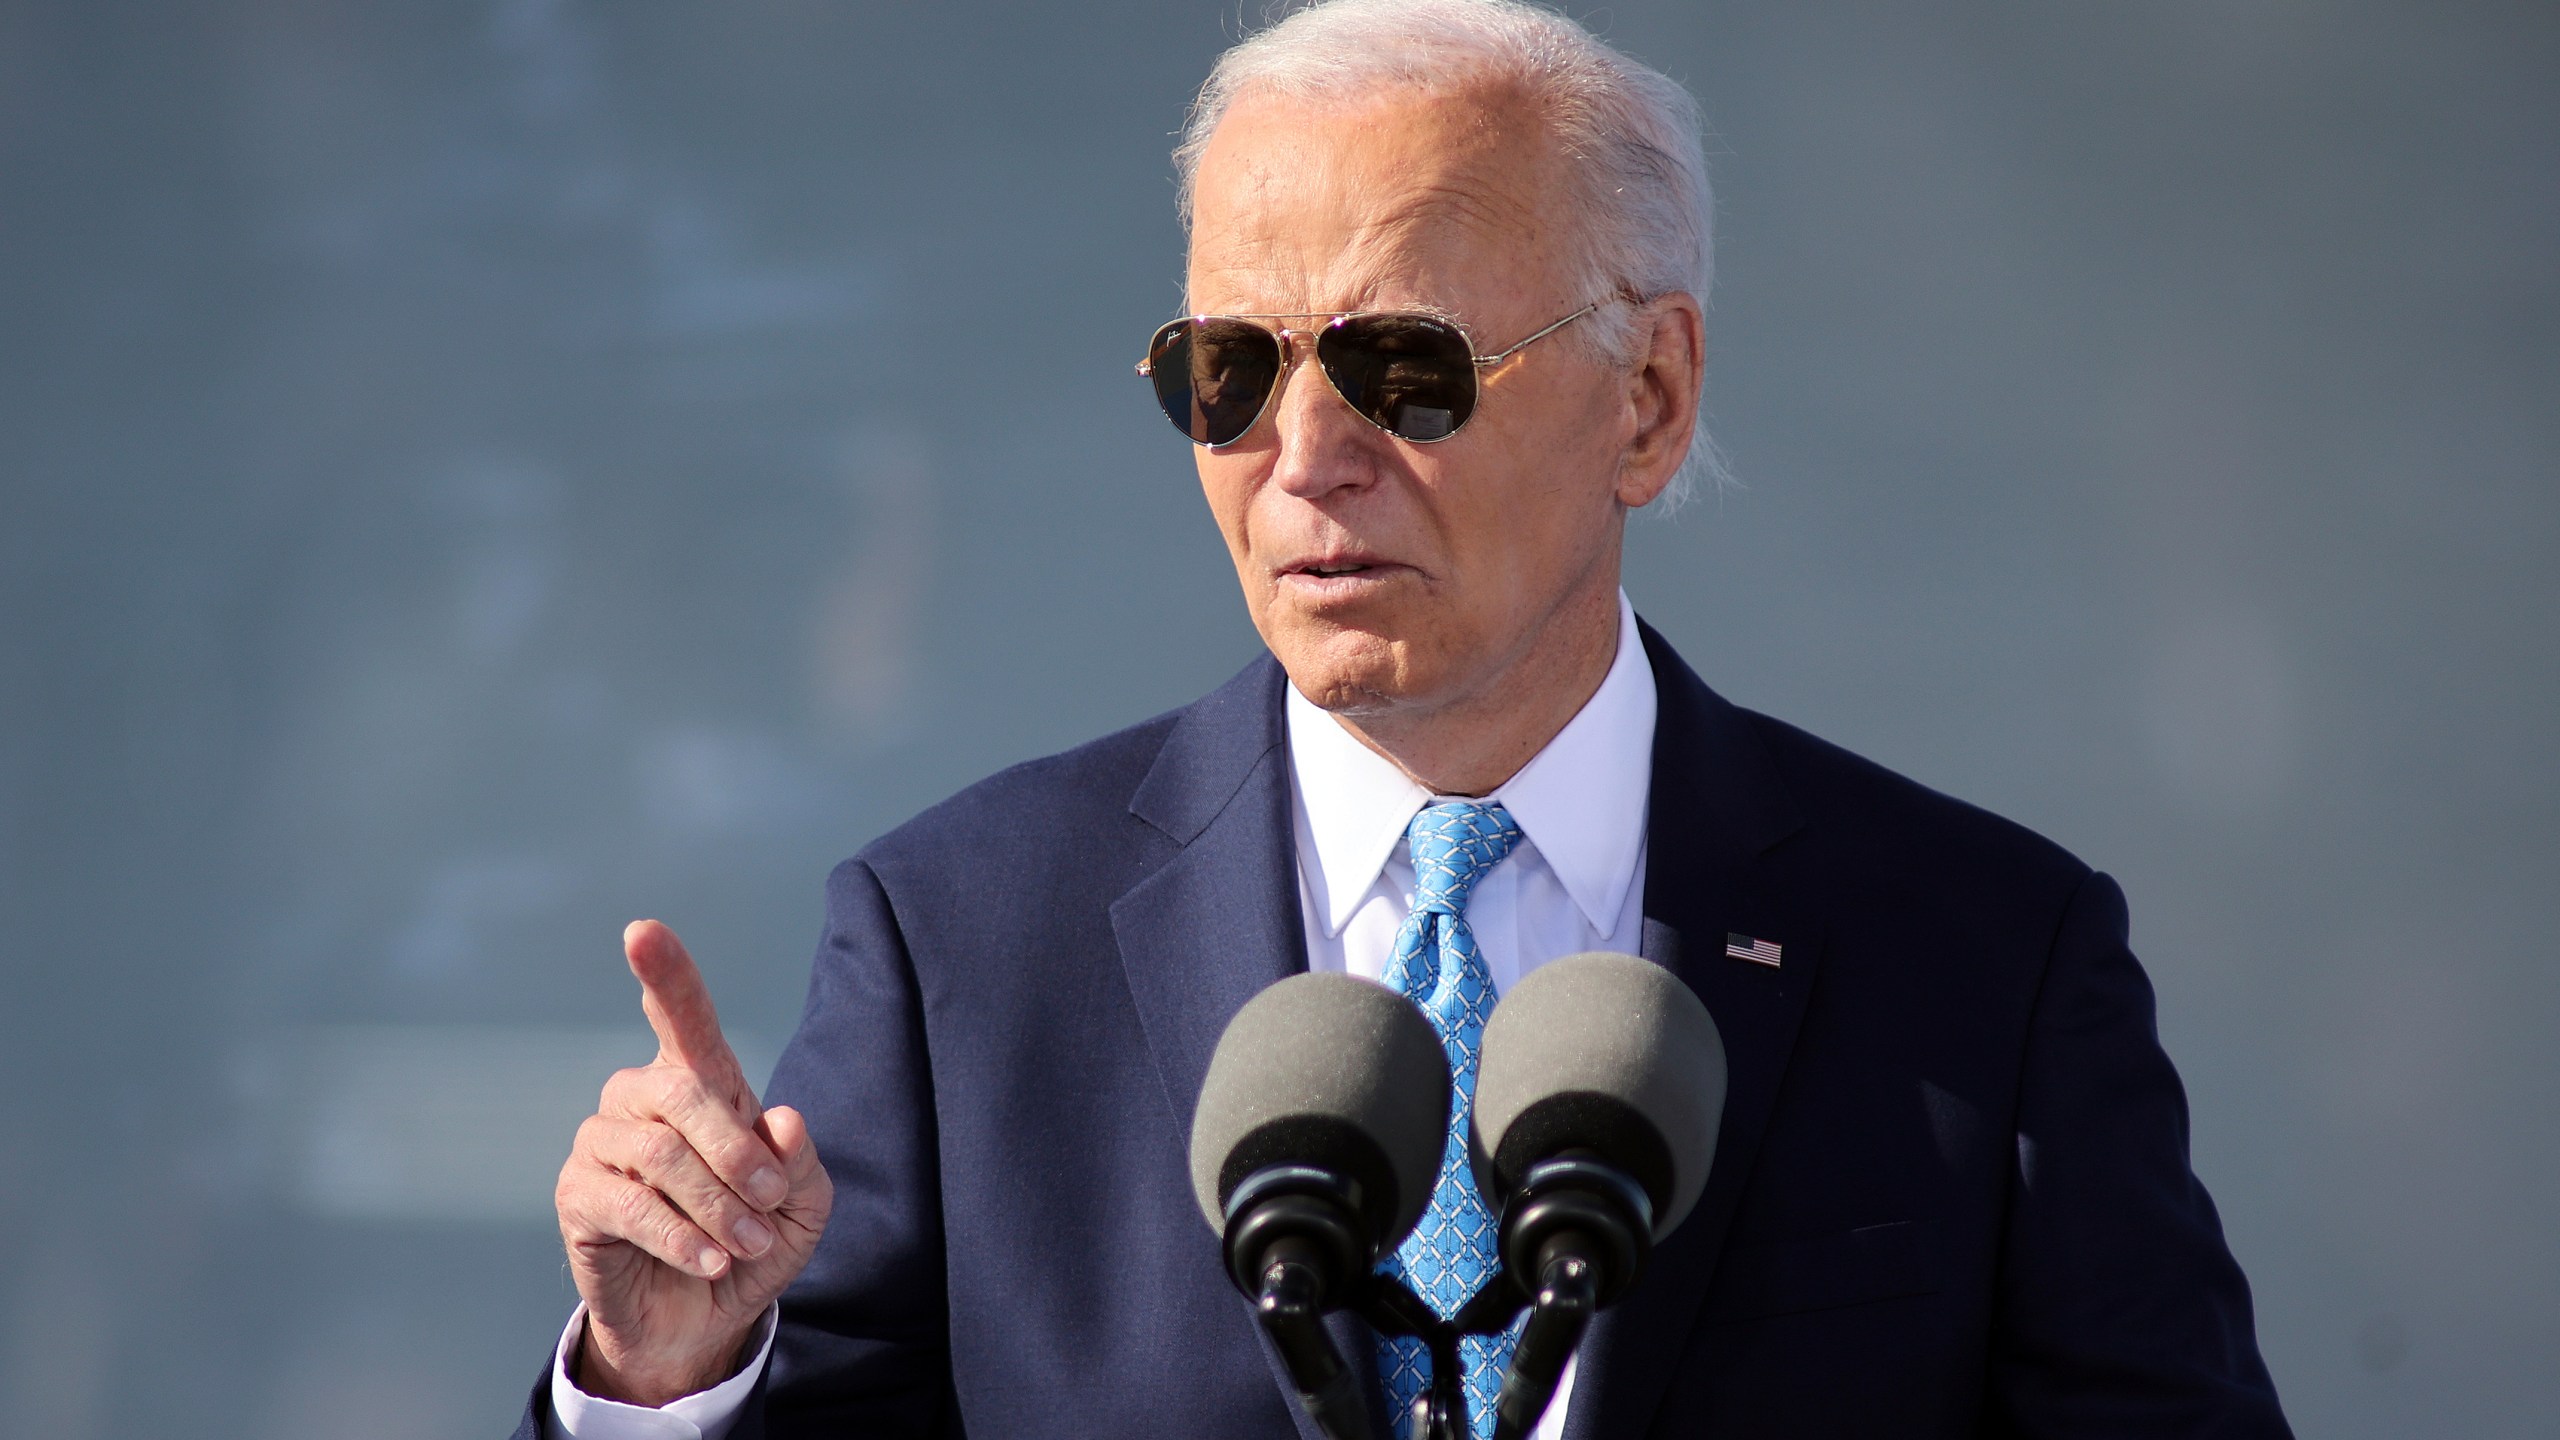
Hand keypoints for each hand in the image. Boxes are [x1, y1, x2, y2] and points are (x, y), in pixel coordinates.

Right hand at [555, 920, 832, 1405]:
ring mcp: (602, 1143)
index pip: (681, 1016)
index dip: (664, 973)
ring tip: (744, 1245)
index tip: (642, 931)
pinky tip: (708, 1259)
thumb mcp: (800, 1208)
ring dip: (717, 1205)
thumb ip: (801, 1164)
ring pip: (661, 1153)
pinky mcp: (578, 1196)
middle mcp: (641, 1098)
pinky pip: (630, 1204)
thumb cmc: (753, 1242)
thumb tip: (784, 1118)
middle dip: (738, 1153)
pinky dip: (681, 1235)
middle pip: (684, 1092)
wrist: (705, 1319)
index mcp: (700, 1083)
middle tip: (771, 1203)